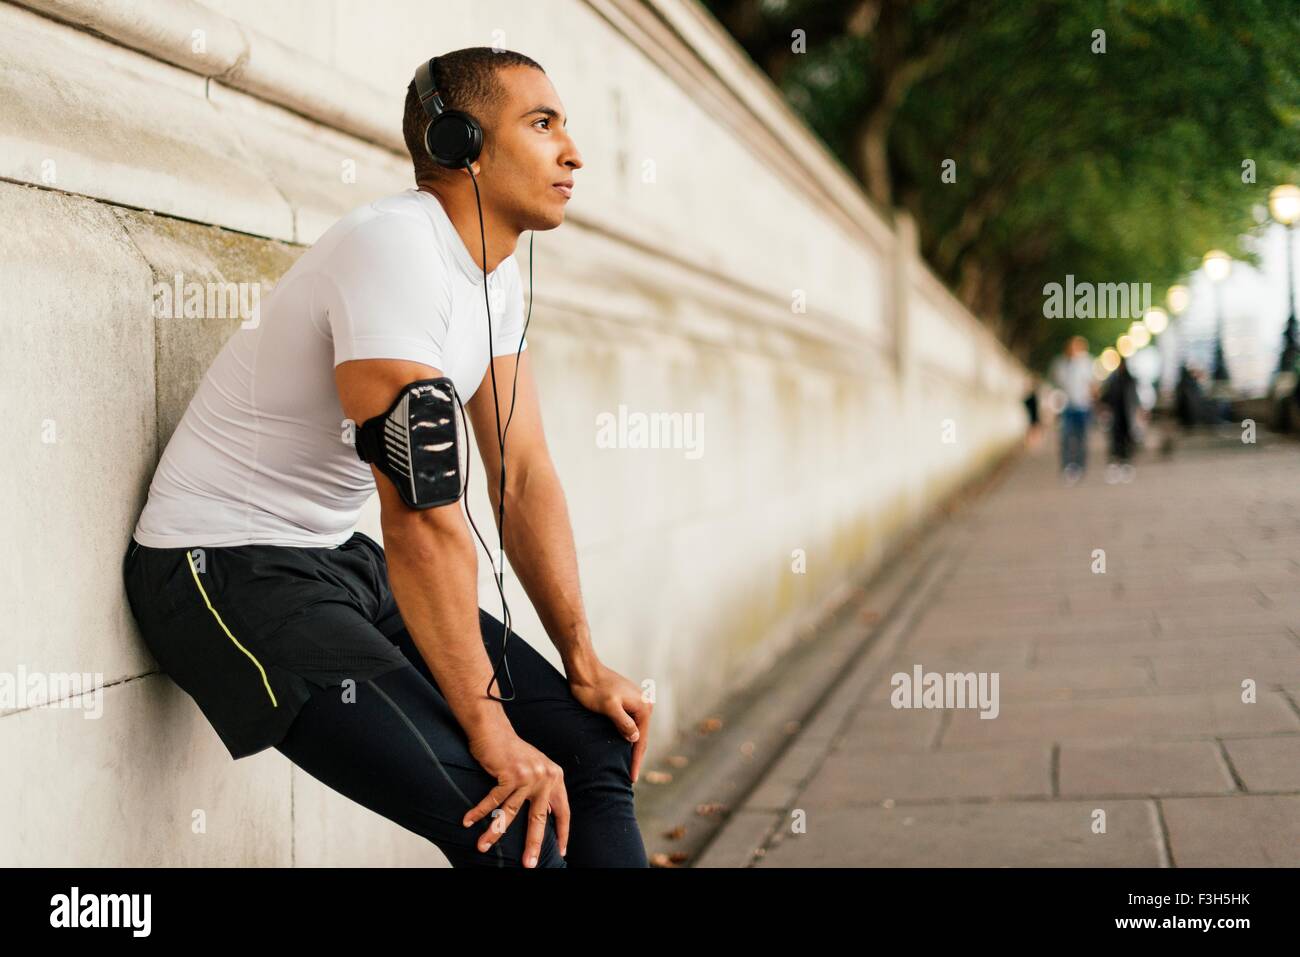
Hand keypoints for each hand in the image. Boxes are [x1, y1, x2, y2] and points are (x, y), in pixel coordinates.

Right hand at [464, 729, 569, 865]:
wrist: (494, 728)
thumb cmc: (511, 750)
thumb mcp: (534, 768)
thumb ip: (541, 789)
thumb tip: (546, 817)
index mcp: (555, 777)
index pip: (563, 810)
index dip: (562, 832)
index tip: (561, 851)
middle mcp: (545, 776)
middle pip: (539, 818)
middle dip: (532, 844)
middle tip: (529, 864)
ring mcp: (528, 775)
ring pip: (510, 813)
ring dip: (494, 832)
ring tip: (482, 848)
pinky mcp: (510, 774)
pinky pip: (492, 801)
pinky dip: (478, 812)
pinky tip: (467, 822)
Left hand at [568, 662, 651, 783]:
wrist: (584, 669)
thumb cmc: (593, 688)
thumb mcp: (608, 707)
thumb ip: (623, 723)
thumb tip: (636, 739)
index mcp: (643, 706)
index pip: (641, 740)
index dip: (636, 761)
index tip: (632, 778)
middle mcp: (644, 703)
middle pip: (641, 736)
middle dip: (636, 756)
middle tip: (631, 777)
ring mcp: (637, 701)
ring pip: (635, 730)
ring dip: (631, 746)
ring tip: (628, 765)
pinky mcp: (627, 700)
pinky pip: (629, 722)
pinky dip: (626, 735)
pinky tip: (622, 745)